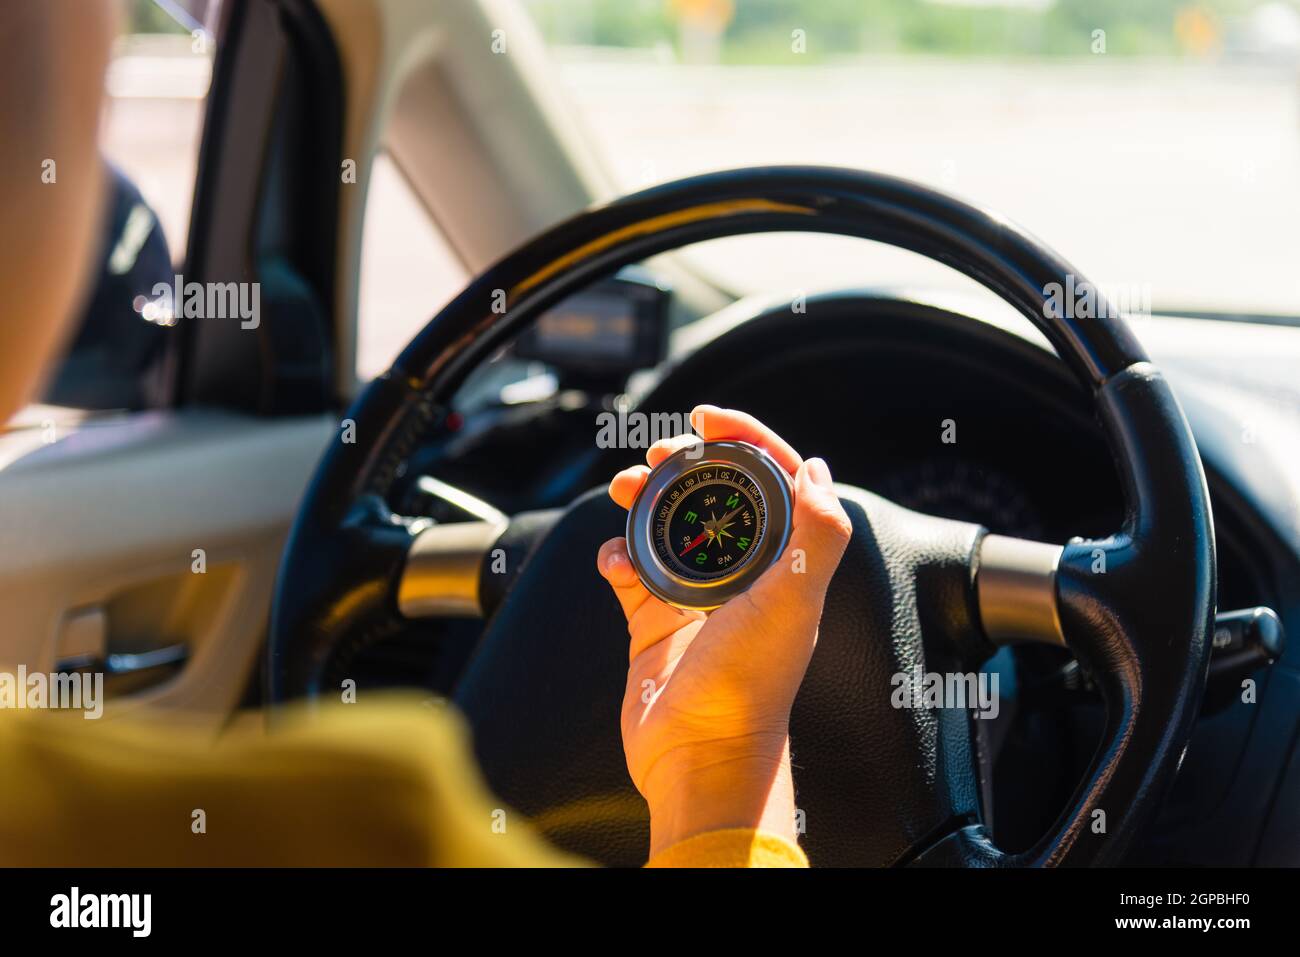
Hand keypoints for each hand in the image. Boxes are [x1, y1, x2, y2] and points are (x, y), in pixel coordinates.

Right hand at [597, 405, 852, 855]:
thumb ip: (819, 534)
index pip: (770, 479)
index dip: (744, 437)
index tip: (707, 416)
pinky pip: (631, 572)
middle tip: (659, 453)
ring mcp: (696, 597)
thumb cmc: (749, 682)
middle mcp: (743, 575)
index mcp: (783, 563)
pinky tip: (614, 561)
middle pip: (711, 494)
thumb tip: (819, 470)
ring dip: (644, 500)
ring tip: (624, 488)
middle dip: (684, 463)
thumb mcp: (795, 602)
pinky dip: (617, 557)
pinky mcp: (654, 622)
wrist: (698, 753)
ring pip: (666, 526)